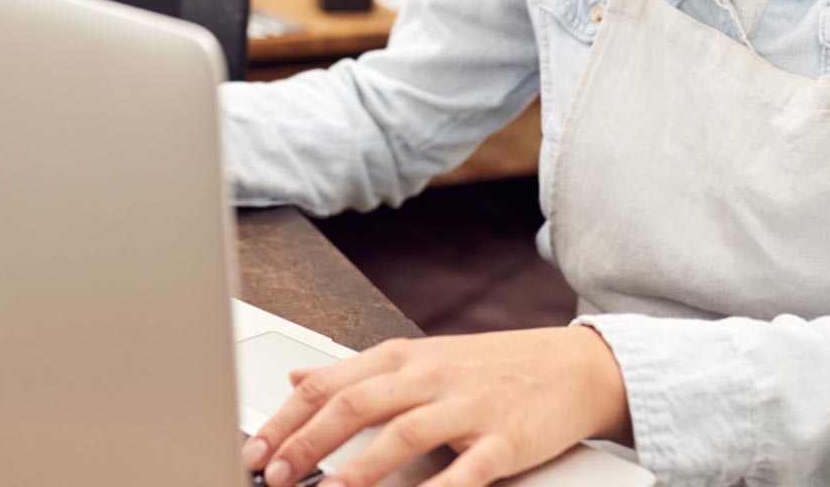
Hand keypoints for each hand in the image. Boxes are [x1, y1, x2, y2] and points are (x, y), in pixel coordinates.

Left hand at [240, 325, 629, 486]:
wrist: (573, 367)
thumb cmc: (491, 369)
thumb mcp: (420, 359)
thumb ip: (358, 372)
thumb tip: (297, 380)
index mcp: (403, 357)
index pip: (330, 383)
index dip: (288, 418)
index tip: (256, 450)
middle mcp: (429, 376)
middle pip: (355, 404)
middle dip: (308, 442)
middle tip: (274, 473)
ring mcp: (467, 407)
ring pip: (401, 433)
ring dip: (358, 469)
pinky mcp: (504, 440)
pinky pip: (464, 470)